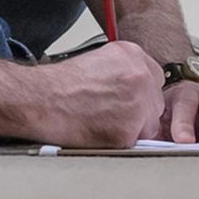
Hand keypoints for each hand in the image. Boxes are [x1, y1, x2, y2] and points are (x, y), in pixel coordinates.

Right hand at [28, 41, 164, 147]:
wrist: (43, 100)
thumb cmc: (61, 84)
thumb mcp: (99, 61)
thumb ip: (124, 71)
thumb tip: (135, 88)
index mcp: (133, 55)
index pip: (154, 78)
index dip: (140, 93)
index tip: (127, 99)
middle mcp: (140, 76)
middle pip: (155, 103)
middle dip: (139, 112)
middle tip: (111, 114)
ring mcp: (138, 104)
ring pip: (149, 125)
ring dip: (132, 129)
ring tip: (104, 123)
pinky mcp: (130, 130)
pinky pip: (135, 142)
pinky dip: (120, 143)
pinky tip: (101, 132)